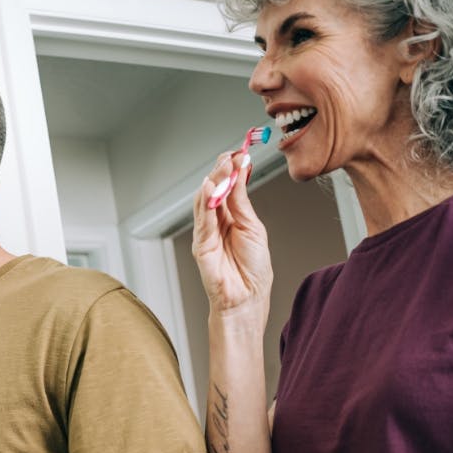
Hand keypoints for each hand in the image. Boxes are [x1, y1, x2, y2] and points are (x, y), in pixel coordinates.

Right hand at [192, 152, 273, 315]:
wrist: (247, 300)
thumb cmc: (252, 270)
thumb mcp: (253, 227)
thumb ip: (241, 201)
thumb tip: (241, 172)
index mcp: (231, 217)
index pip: (228, 187)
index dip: (232, 169)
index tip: (240, 152)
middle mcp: (216, 222)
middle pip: (214, 190)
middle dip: (222, 170)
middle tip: (231, 155)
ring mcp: (206, 233)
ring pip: (205, 201)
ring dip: (214, 181)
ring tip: (223, 165)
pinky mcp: (200, 246)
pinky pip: (201, 220)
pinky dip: (204, 202)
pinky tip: (209, 188)